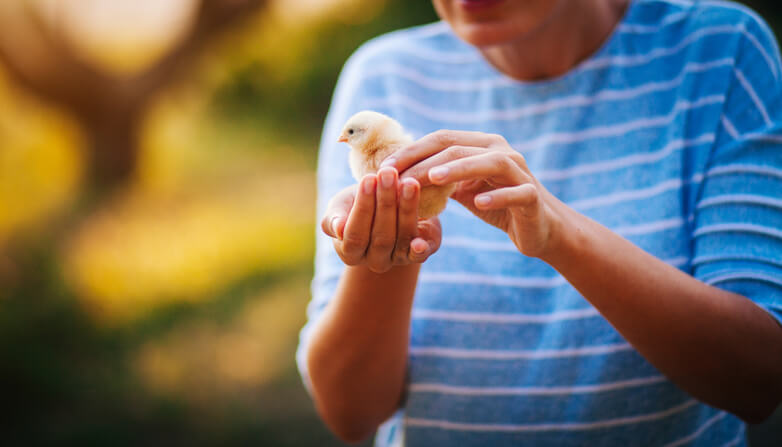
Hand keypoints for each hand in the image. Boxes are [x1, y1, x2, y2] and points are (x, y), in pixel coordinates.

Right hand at [321, 167, 441, 272]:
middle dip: (386, 203)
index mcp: (350, 252)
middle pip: (381, 237)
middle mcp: (374, 261)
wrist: (387, 206)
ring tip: (409, 183)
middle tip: (389, 174)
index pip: (355, 235)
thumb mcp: (341, 206)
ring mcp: (397, 260)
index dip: (362, 207)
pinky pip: (419, 256)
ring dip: (407, 209)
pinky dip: (420, 249)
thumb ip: (334, 217)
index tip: (369, 178)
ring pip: (402, 238)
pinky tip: (420, 241)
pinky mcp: (418, 255)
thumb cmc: (357, 204)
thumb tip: (338, 229)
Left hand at [387, 130, 564, 258]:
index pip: (441, 139)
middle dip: (424, 160)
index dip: (412, 151)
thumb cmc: (498, 206)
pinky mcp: (532, 196)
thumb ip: (438, 180)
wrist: (540, 228)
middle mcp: (501, 151)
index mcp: (482, 146)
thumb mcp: (463, 191)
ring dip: (458, 169)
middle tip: (397, 176)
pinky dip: (497, 197)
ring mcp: (519, 171)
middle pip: (459, 147)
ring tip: (432, 179)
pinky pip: (516, 193)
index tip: (384, 167)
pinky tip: (478, 204)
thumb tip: (398, 176)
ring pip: (488, 162)